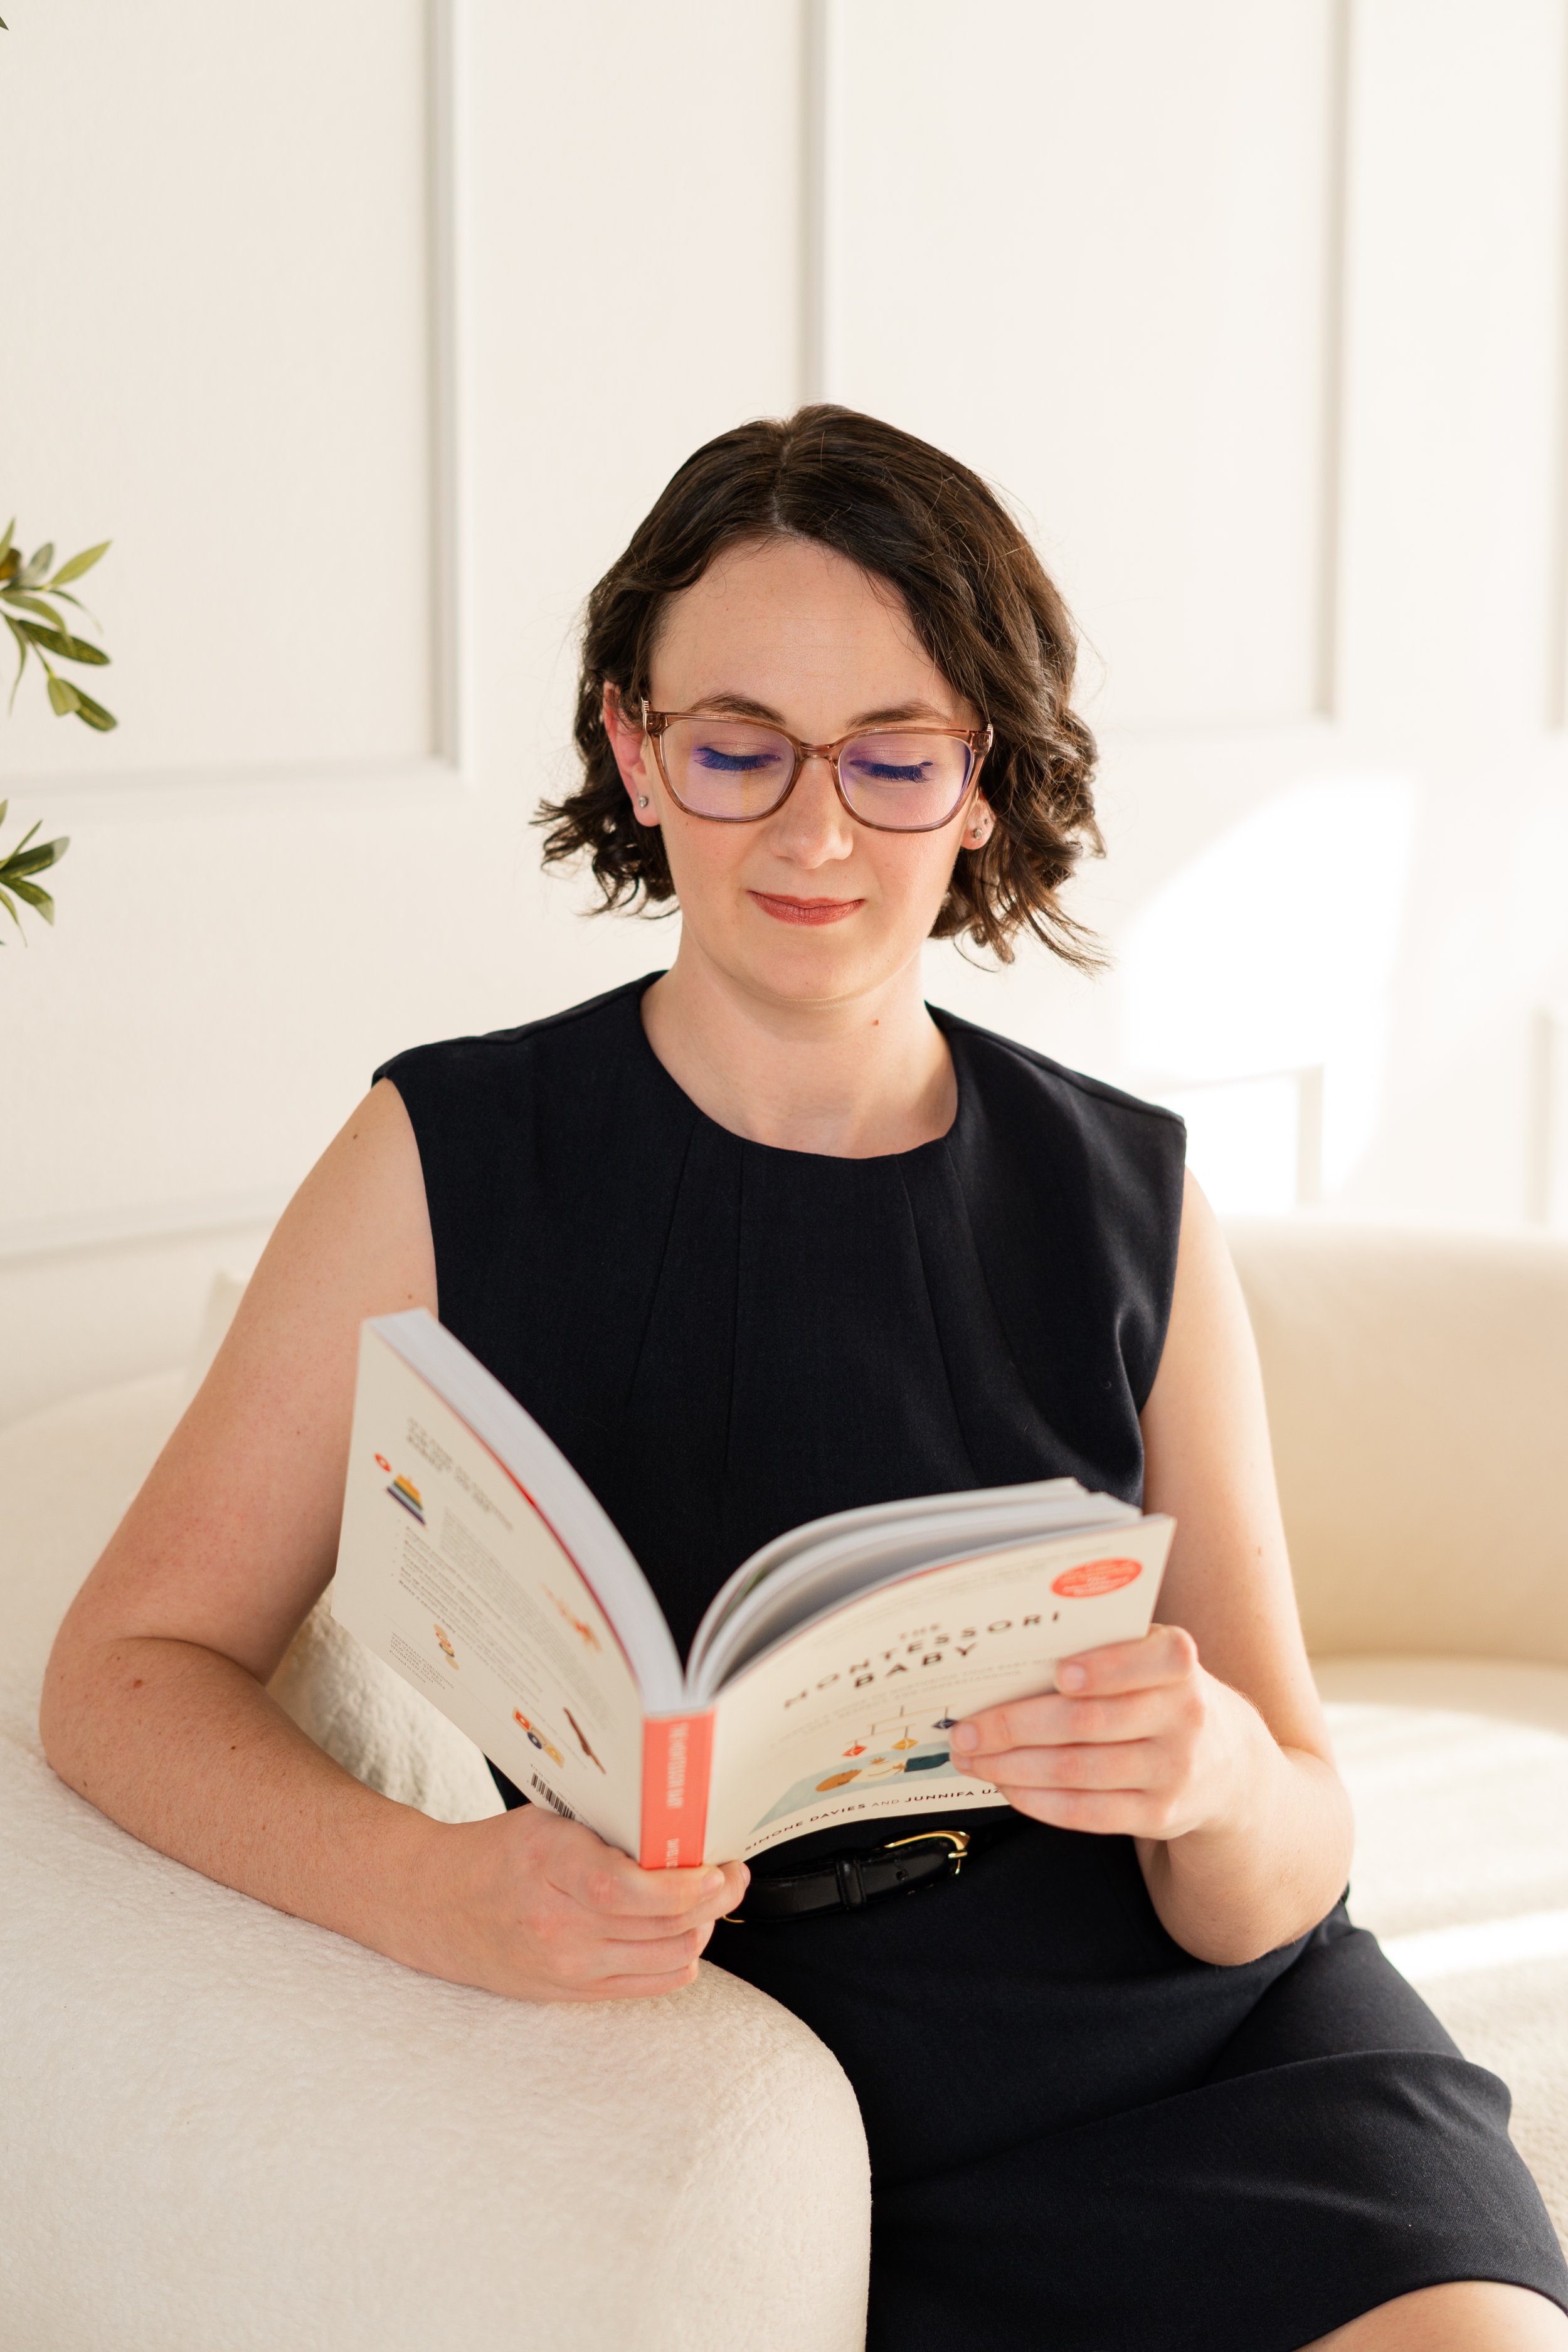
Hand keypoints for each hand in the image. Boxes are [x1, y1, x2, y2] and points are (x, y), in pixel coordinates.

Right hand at [417, 1805, 748, 2002]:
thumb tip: (677, 1831)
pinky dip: (679, 1959)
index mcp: (552, 1868)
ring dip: (702, 1928)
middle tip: (729, 1875)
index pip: (637, 1890)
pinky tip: (682, 1932)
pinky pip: (649, 1985)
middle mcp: (560, 1927)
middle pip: (667, 1926)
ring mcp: (567, 1968)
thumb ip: (606, 1830)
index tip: (718, 1865)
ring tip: (708, 1900)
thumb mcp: (547, 1821)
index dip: (692, 1883)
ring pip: (668, 1958)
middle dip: (715, 1900)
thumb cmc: (492, 1856)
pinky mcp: (570, 1993)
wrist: (433, 1905)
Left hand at [949, 1624, 1260, 1843]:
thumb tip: (1011, 1661)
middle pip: (1089, 1722)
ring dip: (1013, 1766)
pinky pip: (1087, 1812)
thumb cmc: (1163, 1695)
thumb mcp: (1152, 1660)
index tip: (1060, 1673)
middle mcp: (1185, 1717)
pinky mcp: (1159, 1815)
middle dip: (1015, 1726)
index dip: (1107, 1668)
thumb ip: (1103, 1651)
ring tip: (972, 1758)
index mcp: (1179, 1665)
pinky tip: (1006, 1786)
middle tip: (965, 1728)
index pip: (1151, 1661)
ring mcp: (1174, 1771)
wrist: (1229, 1764)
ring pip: (1078, 1771)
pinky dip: (1038, 1800)